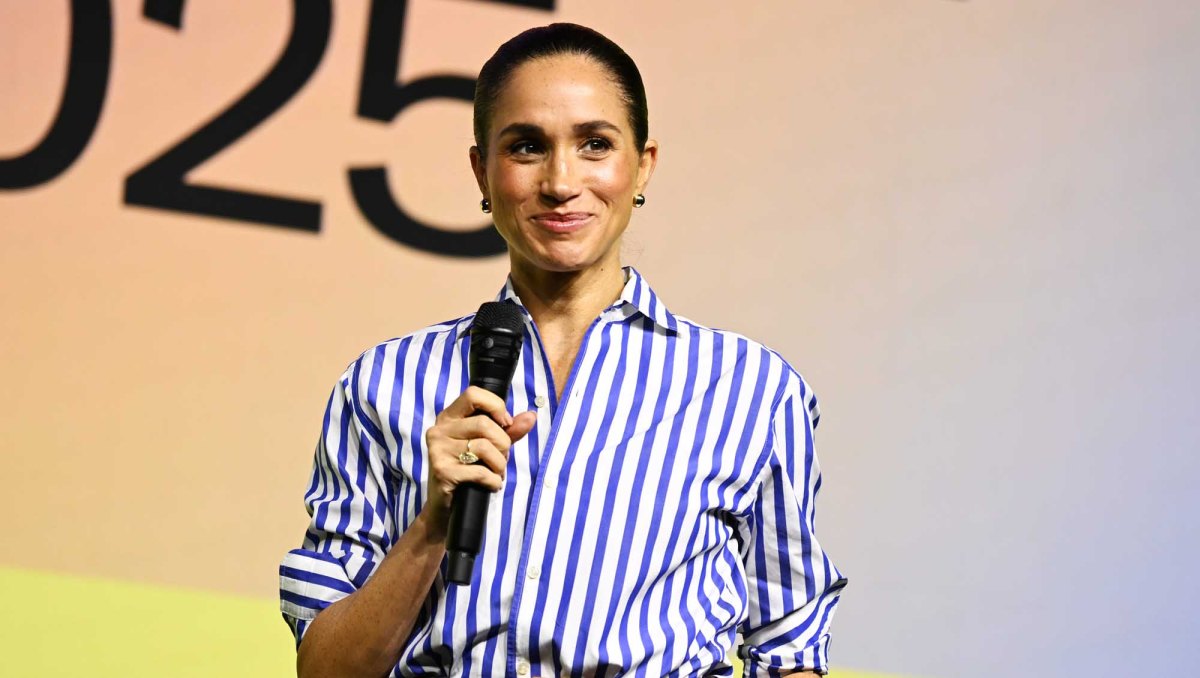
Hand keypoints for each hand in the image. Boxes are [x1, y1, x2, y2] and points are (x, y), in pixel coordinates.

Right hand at [422, 386, 537, 534]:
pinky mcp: (442, 471)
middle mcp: (439, 430)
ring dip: (499, 465)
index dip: (496, 407)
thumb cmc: (468, 471)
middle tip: (501, 458)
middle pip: (484, 424)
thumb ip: (509, 430)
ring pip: (484, 448)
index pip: (473, 394)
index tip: (505, 424)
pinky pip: (481, 471)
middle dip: (503, 444)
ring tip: (495, 473)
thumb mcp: (490, 446)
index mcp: (449, 417)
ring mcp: (438, 450)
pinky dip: (493, 480)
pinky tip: (490, 484)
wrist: (446, 506)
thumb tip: (531, 416)